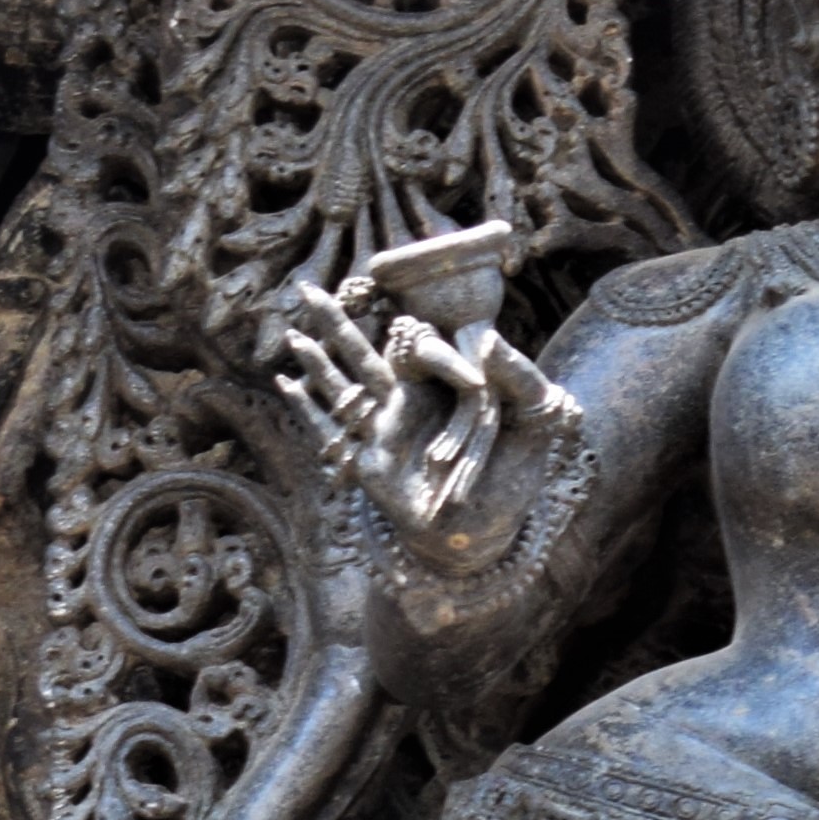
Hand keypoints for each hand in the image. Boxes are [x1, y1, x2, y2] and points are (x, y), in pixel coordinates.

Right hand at [276, 280, 577, 570]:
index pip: (417, 346)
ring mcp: (383, 432)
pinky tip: (287, 384)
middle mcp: (407, 402)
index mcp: (443, 386)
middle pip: (362, 352)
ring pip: (341, 385)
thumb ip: (519, 378)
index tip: (437, 352)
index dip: (421, 343)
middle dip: (334, 322)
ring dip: (316, 361)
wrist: (487, 531)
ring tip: (291, 334)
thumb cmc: (515, 475)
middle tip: (304, 288)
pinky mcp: (367, 463)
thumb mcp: (531, 421)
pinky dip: (308, 409)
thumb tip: (487, 340)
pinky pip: (332, 431)